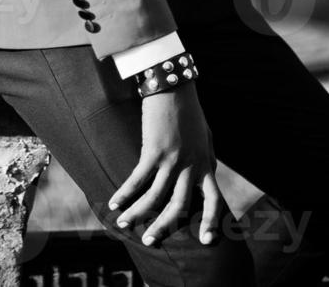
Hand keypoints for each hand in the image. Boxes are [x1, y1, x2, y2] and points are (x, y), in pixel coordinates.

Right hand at [107, 84, 223, 246]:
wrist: (174, 86)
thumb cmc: (189, 109)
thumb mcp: (205, 137)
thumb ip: (205, 158)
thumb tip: (206, 170)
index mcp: (206, 165)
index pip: (213, 201)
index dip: (210, 222)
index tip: (205, 241)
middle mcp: (191, 167)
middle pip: (180, 206)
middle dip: (164, 227)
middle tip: (149, 241)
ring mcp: (172, 160)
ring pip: (156, 197)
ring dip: (138, 213)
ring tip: (123, 224)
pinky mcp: (154, 151)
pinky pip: (138, 179)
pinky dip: (125, 193)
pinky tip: (114, 202)